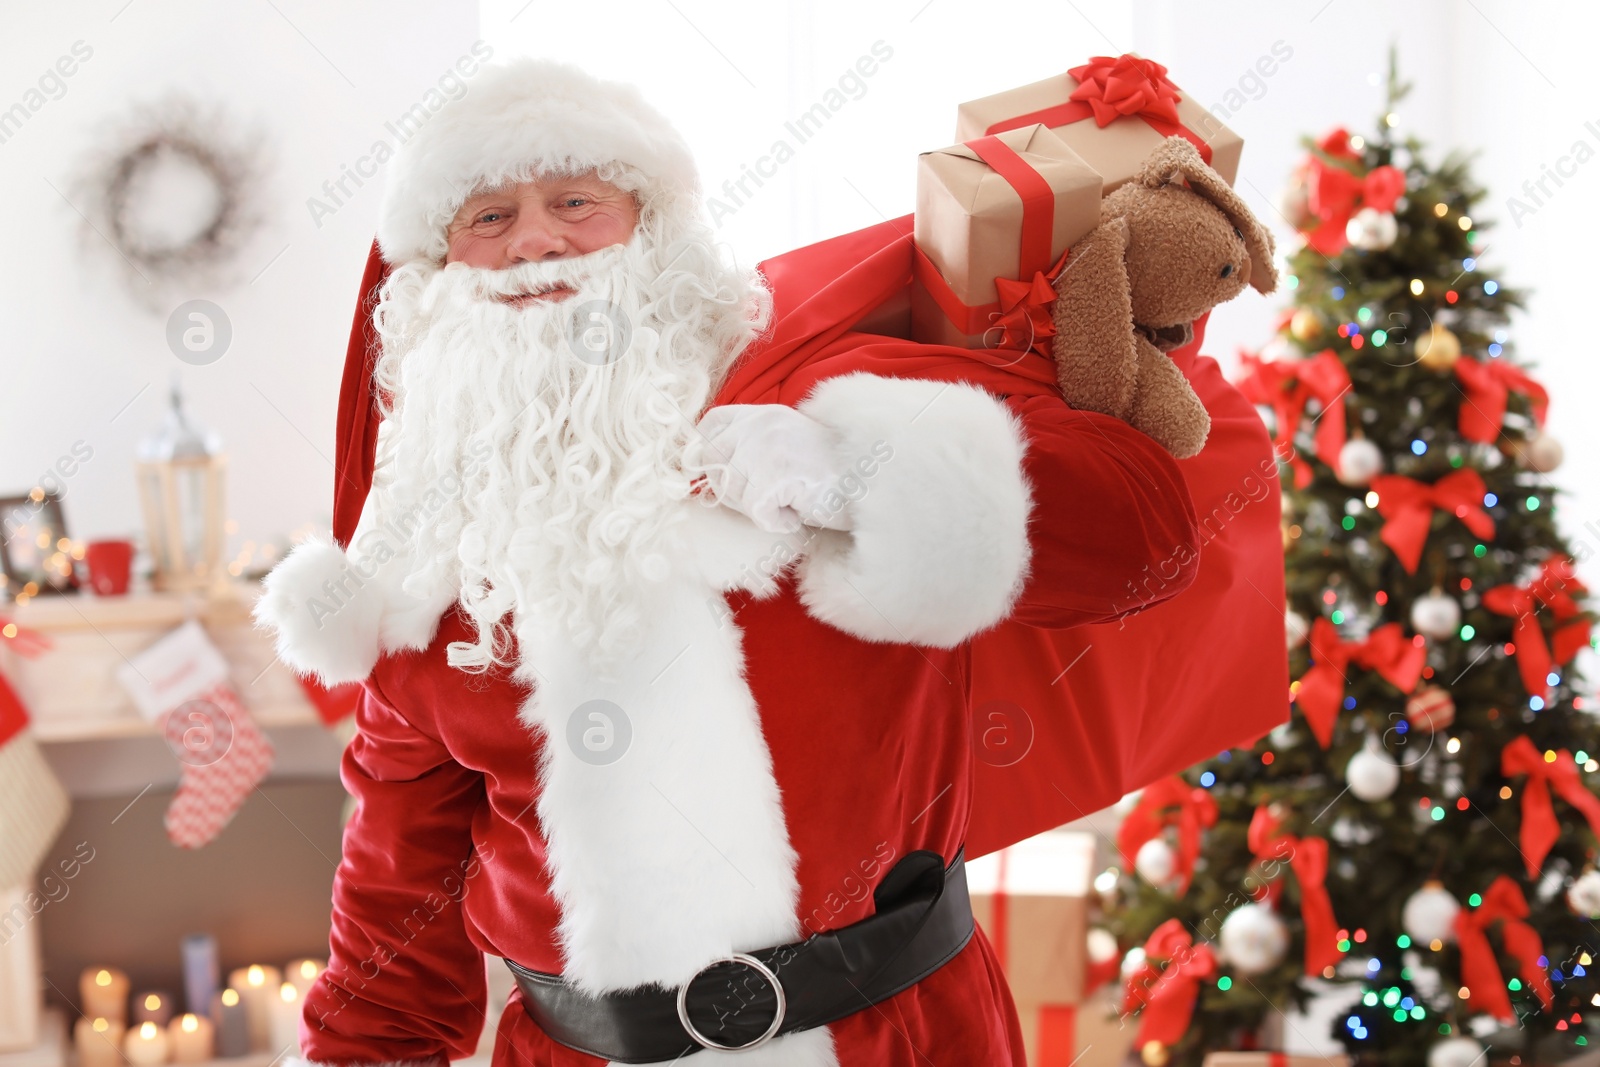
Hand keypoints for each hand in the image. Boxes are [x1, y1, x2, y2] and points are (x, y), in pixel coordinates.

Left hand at [686, 404, 851, 532]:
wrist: (873, 482)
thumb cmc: (830, 475)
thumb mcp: (785, 447)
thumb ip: (750, 448)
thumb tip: (709, 471)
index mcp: (762, 413)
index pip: (710, 426)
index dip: (709, 456)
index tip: (729, 477)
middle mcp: (762, 423)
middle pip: (712, 464)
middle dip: (733, 491)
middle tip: (768, 498)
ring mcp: (768, 445)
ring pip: (731, 491)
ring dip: (758, 508)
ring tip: (791, 500)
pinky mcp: (777, 473)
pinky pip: (755, 511)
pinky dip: (776, 521)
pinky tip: (798, 511)